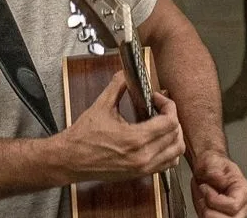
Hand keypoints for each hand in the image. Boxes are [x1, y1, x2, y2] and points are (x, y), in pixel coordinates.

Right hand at [59, 71, 184, 182]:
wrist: (70, 160)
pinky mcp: (139, 174)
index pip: (170, 122)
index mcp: (135, 139)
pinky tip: (158, 139)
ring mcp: (142, 168)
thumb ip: (117, 86)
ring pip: (176, 152)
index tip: (156, 98)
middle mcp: (143, 157)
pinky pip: (166, 164)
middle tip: (159, 107)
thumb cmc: (82, 137)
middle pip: (176, 136)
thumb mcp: (101, 106)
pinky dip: (169, 151)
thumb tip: (126, 73)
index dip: (168, 105)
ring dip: (174, 136)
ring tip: (161, 123)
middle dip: (172, 117)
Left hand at [190, 150, 246, 216]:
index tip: (204, 187)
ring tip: (201, 195)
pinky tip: (201, 201)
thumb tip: (217, 177)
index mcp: (244, 191)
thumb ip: (214, 169)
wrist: (208, 168)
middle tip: (202, 192)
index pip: (233, 206)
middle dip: (208, 208)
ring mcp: (233, 215)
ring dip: (203, 210)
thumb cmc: (214, 165)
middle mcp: (242, 206)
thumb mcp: (212, 161)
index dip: (214, 199)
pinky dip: (201, 212)